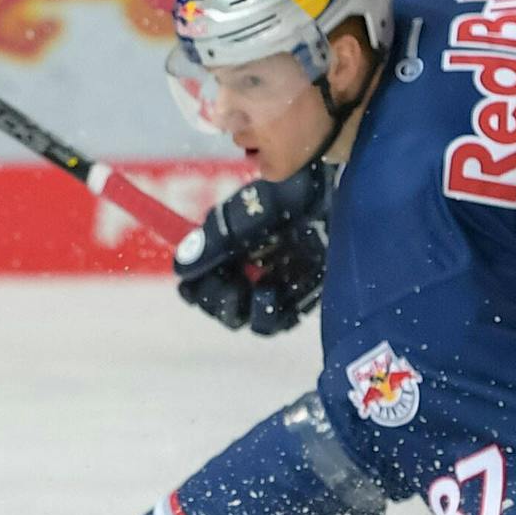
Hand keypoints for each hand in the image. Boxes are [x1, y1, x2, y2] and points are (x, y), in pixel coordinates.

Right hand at [174, 164, 330, 336]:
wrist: (334, 193)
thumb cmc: (289, 193)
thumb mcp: (247, 213)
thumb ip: (215, 242)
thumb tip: (181, 268)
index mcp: (224, 252)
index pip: (195, 285)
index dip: (194, 288)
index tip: (198, 283)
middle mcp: (245, 272)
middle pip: (216, 307)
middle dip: (218, 302)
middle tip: (232, 288)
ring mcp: (273, 286)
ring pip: (245, 321)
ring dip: (244, 311)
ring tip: (259, 290)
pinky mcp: (301, 297)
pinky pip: (277, 321)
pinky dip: (270, 312)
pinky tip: (275, 288)